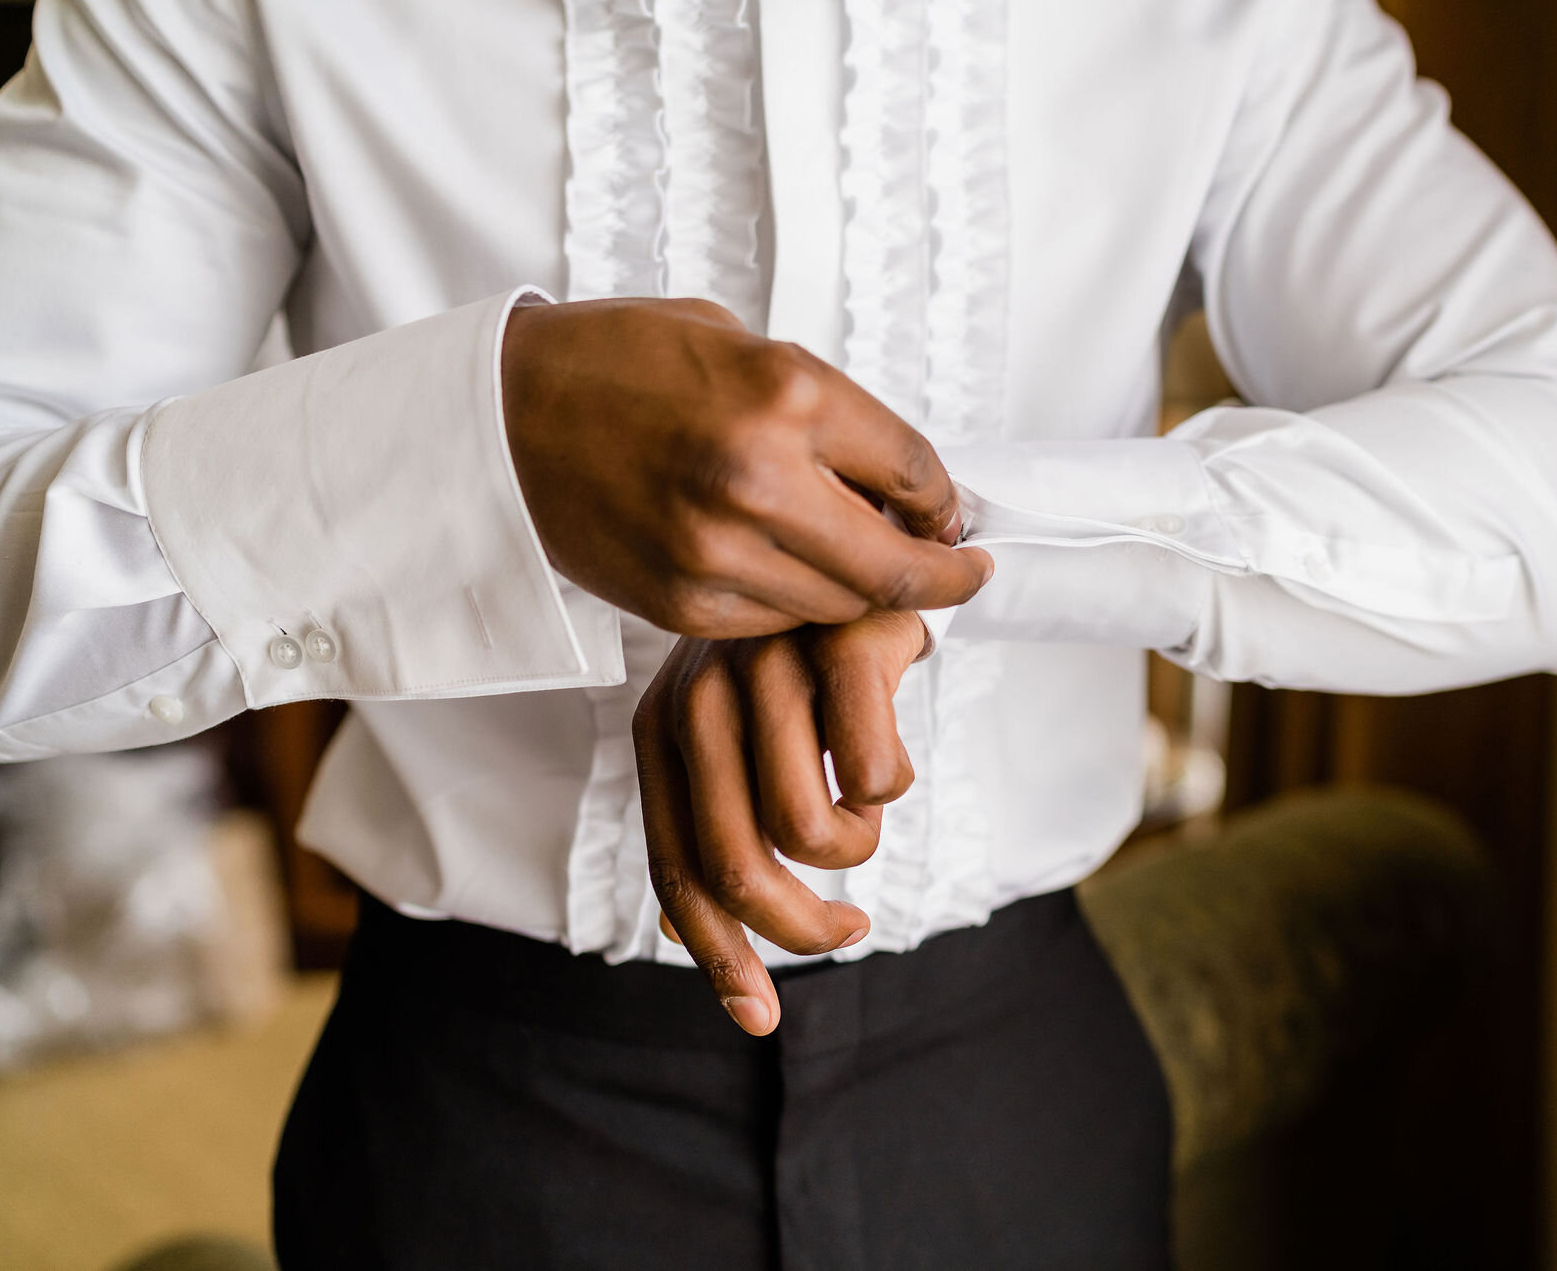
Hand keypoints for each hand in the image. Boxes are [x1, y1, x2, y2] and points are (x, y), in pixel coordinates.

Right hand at [503, 297, 988, 636]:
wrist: (503, 414)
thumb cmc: (620, 362)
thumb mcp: (739, 344)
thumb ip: (823, 410)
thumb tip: (899, 479)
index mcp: (785, 394)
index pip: (915, 471)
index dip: (949, 503)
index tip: (959, 517)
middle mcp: (758, 479)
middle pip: (893, 565)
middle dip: (943, 576)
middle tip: (962, 571)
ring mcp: (716, 551)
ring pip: (839, 605)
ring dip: (868, 593)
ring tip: (871, 567)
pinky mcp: (682, 601)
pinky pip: (776, 622)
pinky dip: (800, 605)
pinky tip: (798, 577)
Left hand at [633, 608, 958, 1033]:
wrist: (861, 539)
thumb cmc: (802, 661)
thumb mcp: (739, 732)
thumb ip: (714, 816)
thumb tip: (680, 936)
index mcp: (664, 731)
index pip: (676, 870)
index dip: (719, 957)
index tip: (760, 1019)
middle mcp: (701, 700)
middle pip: (738, 869)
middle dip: (803, 929)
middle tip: (851, 931)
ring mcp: (770, 669)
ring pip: (812, 831)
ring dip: (856, 848)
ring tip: (866, 813)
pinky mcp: (842, 647)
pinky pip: (877, 778)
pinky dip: (892, 788)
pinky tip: (889, 756)